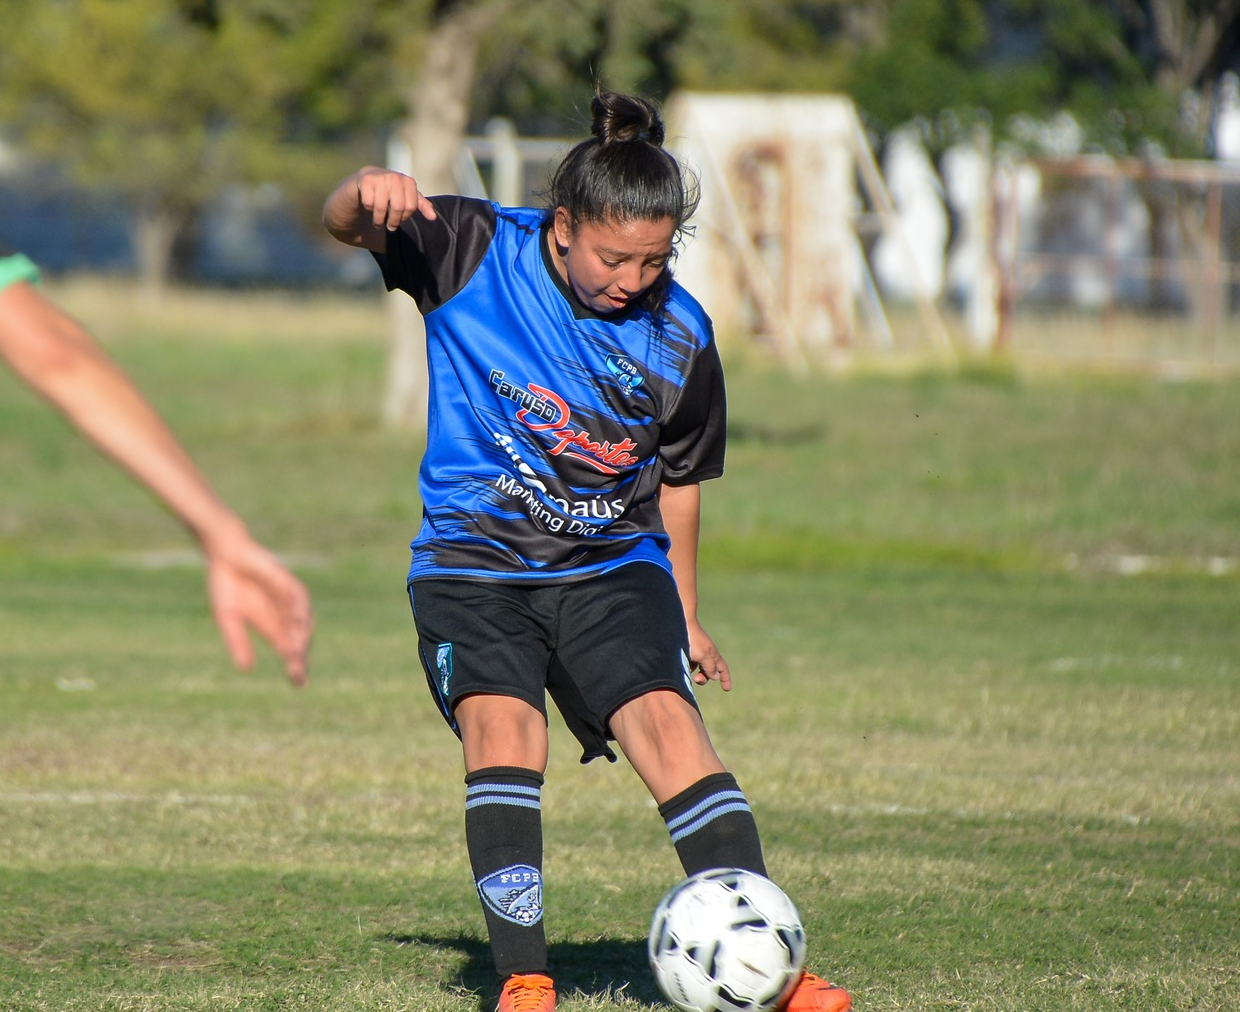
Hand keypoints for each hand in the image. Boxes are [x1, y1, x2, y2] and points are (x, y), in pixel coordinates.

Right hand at [204, 531, 312, 685]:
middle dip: (300, 657)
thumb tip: (246, 670)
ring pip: (303, 621)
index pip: (290, 651)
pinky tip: (300, 622)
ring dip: (302, 637)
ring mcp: (288, 599)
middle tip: (298, 673)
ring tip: (298, 655)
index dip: (296, 667)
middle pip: (299, 640)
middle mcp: (285, 615)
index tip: (299, 684)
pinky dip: (301, 609)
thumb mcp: (228, 619)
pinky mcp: (286, 581)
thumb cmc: (226, 587)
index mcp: (273, 627)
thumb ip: (237, 642)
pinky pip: (299, 596)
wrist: (225, 555)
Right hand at [355, 167, 437, 230]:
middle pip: (397, 208)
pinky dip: (369, 209)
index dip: (405, 217)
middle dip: (393, 221)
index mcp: (409, 182)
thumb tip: (433, 218)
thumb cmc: (394, 190)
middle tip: (390, 226)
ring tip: (378, 221)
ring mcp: (381, 178)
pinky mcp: (366, 180)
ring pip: (380, 207)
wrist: (370, 177)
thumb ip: (422, 205)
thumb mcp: (409, 196)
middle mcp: (396, 177)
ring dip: (378, 220)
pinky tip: (370, 205)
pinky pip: (369, 204)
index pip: (410, 207)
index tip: (401, 219)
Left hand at [686, 618, 731, 691]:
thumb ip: (710, 667)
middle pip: (710, 671)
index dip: (725, 679)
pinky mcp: (687, 650)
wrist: (680, 623)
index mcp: (713, 655)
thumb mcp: (703, 656)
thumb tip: (716, 677)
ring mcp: (697, 652)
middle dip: (704, 678)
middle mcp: (706, 654)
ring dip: (695, 673)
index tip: (727, 689)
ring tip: (687, 671)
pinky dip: (687, 667)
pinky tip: (681, 665)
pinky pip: (690, 663)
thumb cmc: (692, 640)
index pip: (723, 669)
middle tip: (696, 679)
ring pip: (699, 668)